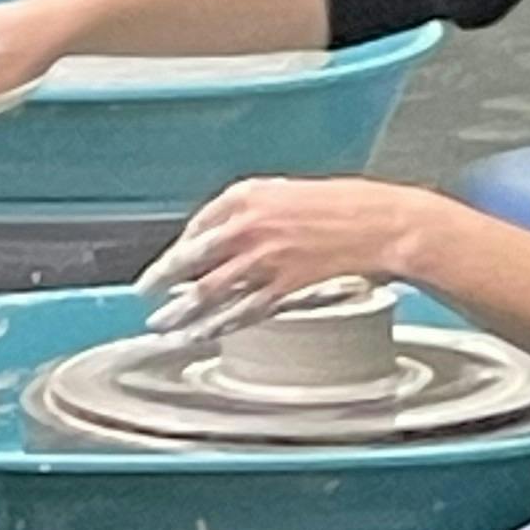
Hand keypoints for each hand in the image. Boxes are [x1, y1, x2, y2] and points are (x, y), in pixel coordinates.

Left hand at [138, 180, 445, 341]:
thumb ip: (256, 212)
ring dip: (185, 311)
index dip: (179, 251)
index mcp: (247, 196)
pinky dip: (221, 324)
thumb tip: (232, 236)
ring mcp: (265, 257)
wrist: (384, 223)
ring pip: (213, 289)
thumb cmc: (348, 207)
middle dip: (164, 280)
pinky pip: (246, 308)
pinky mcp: (285, 284)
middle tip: (145, 296)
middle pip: (194, 258)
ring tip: (166, 327)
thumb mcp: (291, 194)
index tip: (167, 267)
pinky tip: (206, 334)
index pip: (199, 226)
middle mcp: (248, 225)